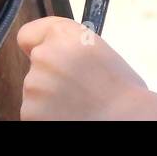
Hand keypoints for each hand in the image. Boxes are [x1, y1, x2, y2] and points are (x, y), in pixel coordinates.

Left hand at [17, 17, 156, 120]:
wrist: (129, 120)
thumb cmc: (121, 92)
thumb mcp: (96, 49)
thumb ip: (66, 45)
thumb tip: (46, 50)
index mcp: (63, 34)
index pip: (27, 35)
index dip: (38, 47)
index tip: (48, 58)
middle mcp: (44, 54)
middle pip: (35, 66)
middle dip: (50, 77)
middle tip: (77, 89)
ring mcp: (34, 84)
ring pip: (34, 92)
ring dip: (49, 99)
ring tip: (77, 105)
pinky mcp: (30, 111)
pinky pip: (34, 113)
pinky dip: (47, 117)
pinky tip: (70, 116)